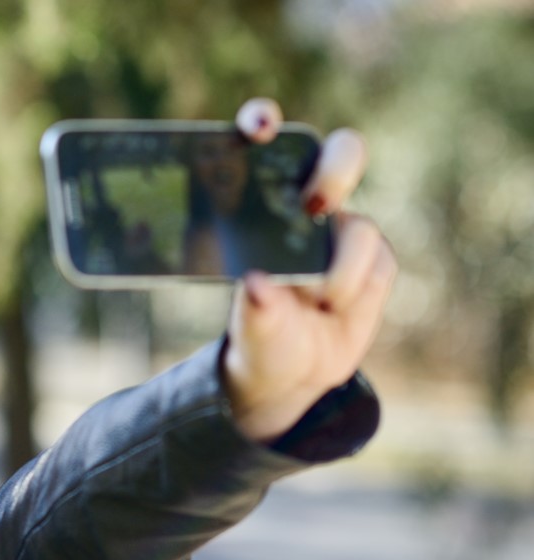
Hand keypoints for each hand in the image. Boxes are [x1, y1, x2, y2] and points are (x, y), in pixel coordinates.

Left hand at [223, 98, 396, 441]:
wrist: (292, 371)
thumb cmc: (260, 335)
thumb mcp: (249, 331)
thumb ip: (253, 312)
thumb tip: (257, 286)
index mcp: (257, 201)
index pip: (263, 141)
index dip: (262, 120)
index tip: (259, 128)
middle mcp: (306, 204)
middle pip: (342, 154)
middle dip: (334, 172)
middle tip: (313, 208)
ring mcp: (346, 230)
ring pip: (361, 228)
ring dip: (337, 271)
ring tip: (316, 302)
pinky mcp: (377, 259)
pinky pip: (377, 266)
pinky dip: (355, 292)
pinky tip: (334, 310)